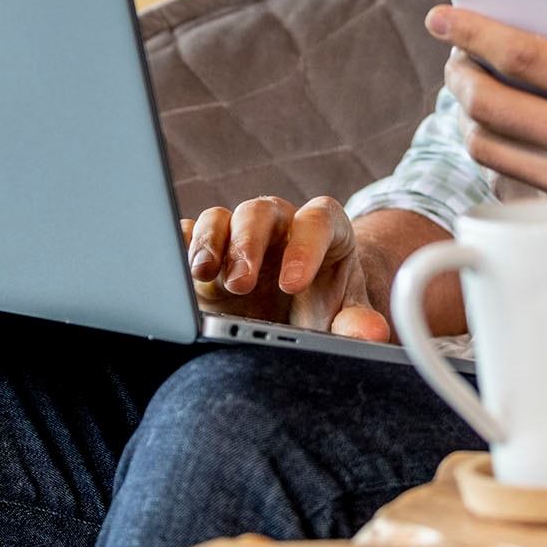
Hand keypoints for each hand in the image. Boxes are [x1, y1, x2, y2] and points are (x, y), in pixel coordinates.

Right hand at [183, 195, 393, 341]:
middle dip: (248, 244)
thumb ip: (354, 322)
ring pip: (220, 219)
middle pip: (261, 212)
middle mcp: (278, 225)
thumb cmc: (324, 308)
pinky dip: (178, 248)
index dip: (306, 246)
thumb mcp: (342, 316)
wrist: (296, 315)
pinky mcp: (205, 252)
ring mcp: (237, 236)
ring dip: (209, 244)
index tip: (294, 284)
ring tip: (203, 274)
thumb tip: (373, 333)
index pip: (317, 220)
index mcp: (322, 230)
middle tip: (241, 283)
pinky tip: (173, 270)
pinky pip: (187, 235)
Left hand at [433, 0, 546, 257]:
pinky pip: (503, 178)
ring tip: (474, 90)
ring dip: (467, 112)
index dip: (472, 30)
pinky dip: (494, 152)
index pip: (521, 53)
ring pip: (484, 143)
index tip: (442, 16)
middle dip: (457, 72)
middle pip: (486, 102)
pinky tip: (503, 132)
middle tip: (456, 57)